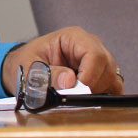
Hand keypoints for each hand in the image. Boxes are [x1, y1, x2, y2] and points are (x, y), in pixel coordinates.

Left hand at [0, 26, 122, 94]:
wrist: (25, 68)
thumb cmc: (27, 63)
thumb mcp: (30, 68)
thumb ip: (48, 74)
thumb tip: (70, 81)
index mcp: (73, 37)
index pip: (95, 54)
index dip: (90, 76)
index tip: (79, 91)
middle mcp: (90, 45)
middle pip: (107, 66)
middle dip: (94, 86)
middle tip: (74, 97)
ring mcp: (98, 60)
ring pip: (112, 77)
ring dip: (99, 92)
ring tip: (77, 98)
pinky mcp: (100, 74)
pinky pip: (112, 86)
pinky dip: (104, 96)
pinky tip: (87, 101)